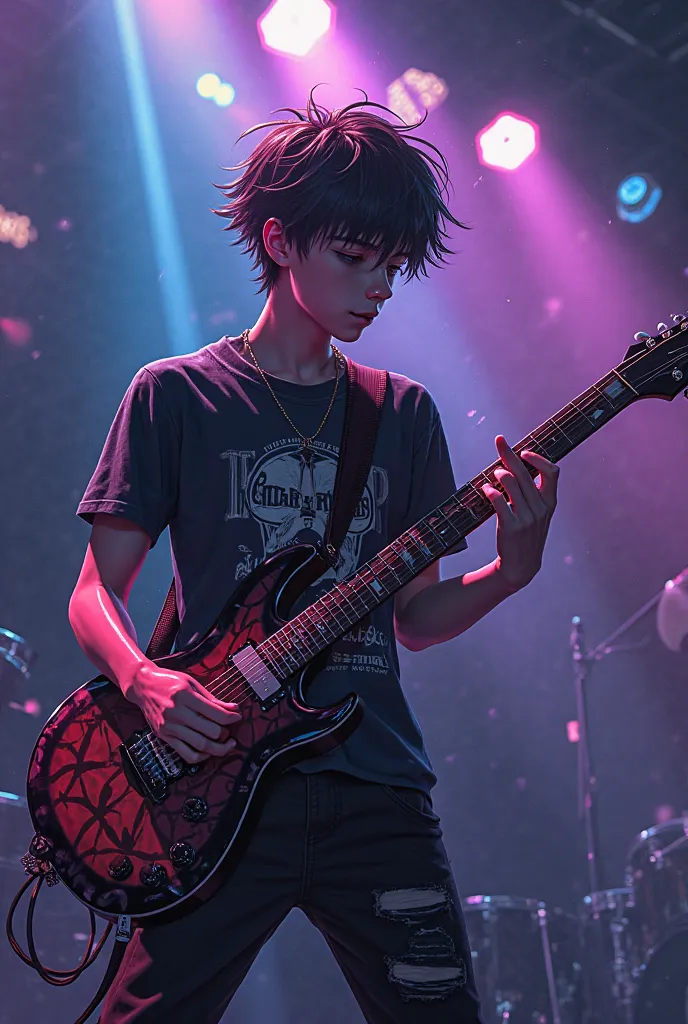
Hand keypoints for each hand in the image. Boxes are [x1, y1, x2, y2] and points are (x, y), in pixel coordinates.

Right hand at [124, 661, 241, 762]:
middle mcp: (177, 712)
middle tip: (230, 731)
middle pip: (210, 731)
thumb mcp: (192, 683)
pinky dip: (201, 756)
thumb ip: (212, 699)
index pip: (216, 713)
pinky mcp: (164, 736)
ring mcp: (169, 726)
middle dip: (225, 733)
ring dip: (218, 748)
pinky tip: (208, 751)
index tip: (237, 717)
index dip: (231, 718)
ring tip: (226, 744)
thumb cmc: (169, 682)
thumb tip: (233, 709)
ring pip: (200, 745)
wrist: (143, 686)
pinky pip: (186, 754)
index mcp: (185, 696)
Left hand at [481, 435, 558, 591]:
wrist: (521, 566)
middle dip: (510, 454)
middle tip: (499, 441)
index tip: (524, 451)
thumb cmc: (526, 535)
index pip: (552, 472)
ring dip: (500, 473)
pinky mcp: (511, 527)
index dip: (538, 458)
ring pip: (512, 484)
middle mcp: (540, 508)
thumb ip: (533, 493)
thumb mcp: (538, 515)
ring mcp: (527, 518)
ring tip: (494, 473)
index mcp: (550, 503)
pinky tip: (485, 489)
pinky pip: (499, 501)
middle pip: (526, 473)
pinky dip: (490, 491)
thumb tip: (518, 466)